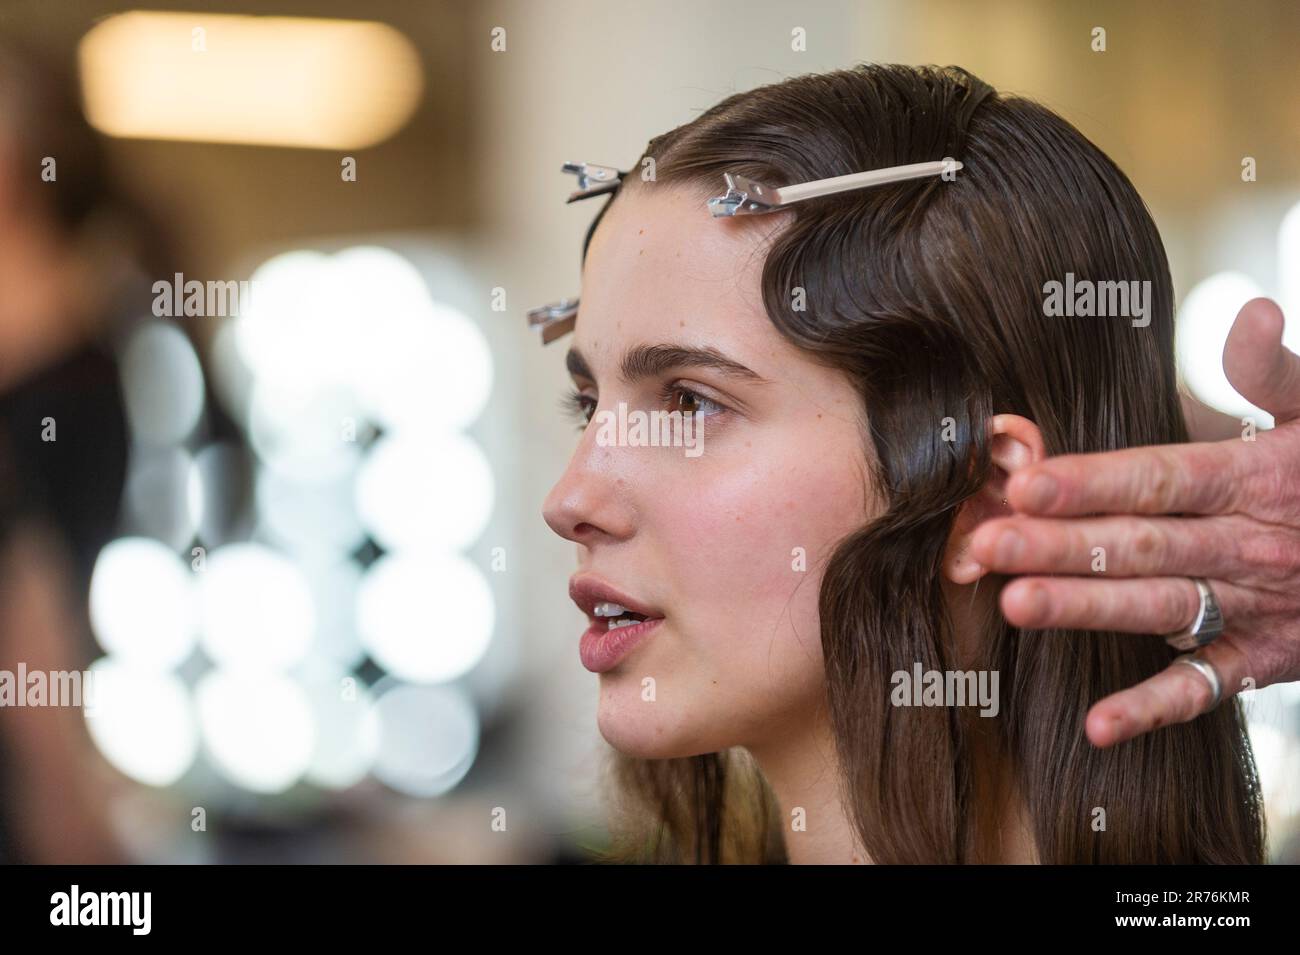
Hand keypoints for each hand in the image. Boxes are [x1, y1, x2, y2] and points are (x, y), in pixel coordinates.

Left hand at [971, 297, 1299, 747]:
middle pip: (1142, 542)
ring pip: (1159, 606)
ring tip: (1016, 604)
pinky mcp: (1265, 658)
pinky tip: (1098, 724)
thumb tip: (1253, 312)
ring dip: (1087, 608)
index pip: (1160, 478)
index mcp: (1250, 478)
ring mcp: (1254, 605)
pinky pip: (1206, 688)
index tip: (1024, 482)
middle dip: (1060, 545)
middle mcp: (1245, 543)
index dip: (1092, 482)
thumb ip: (1276, 371)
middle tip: (985, 544)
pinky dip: (1154, 709)